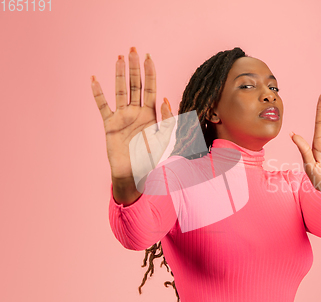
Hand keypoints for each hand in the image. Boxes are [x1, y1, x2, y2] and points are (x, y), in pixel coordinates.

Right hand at [91, 47, 174, 185]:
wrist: (136, 174)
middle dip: (135, 67)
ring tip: (118, 58)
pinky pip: (103, 106)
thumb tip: (164, 98)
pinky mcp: (110, 125)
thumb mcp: (165, 139)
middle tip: (132, 49)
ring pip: (120, 91)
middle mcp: (136, 112)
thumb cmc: (152, 159)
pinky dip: (98, 94)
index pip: (150, 88)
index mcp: (151, 114)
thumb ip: (167, 119)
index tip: (149, 57)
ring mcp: (122, 117)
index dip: (150, 73)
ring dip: (119, 75)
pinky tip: (94, 79)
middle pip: (135, 85)